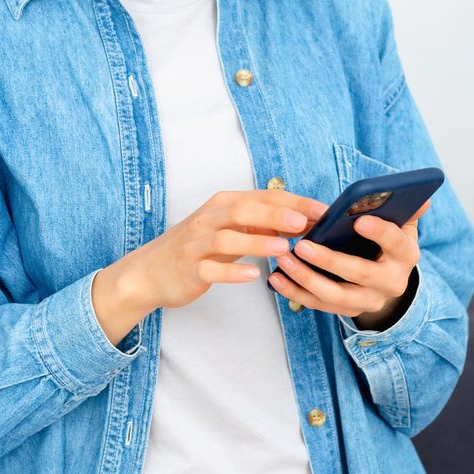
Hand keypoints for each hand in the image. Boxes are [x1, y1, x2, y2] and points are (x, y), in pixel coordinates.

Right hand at [117, 187, 330, 313]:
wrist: (151, 271)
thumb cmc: (197, 248)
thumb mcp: (229, 229)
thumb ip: (261, 223)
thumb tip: (302, 219)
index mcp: (222, 205)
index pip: (262, 197)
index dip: (293, 202)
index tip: (322, 211)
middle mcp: (209, 220)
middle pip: (243, 211)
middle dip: (275, 214)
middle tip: (303, 222)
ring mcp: (197, 245)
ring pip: (227, 238)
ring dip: (257, 242)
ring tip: (284, 247)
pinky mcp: (190, 269)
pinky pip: (212, 269)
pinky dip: (233, 272)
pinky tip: (254, 276)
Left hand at [267, 196, 430, 325]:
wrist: (388, 282)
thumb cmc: (389, 246)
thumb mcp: (402, 227)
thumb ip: (406, 211)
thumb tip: (422, 196)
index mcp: (405, 256)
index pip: (395, 243)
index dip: (379, 232)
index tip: (359, 220)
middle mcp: (391, 283)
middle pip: (360, 273)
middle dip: (330, 260)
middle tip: (302, 244)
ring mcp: (368, 301)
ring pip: (336, 295)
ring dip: (306, 278)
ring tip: (283, 259)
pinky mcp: (347, 311)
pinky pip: (319, 305)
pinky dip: (295, 292)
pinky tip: (276, 278)